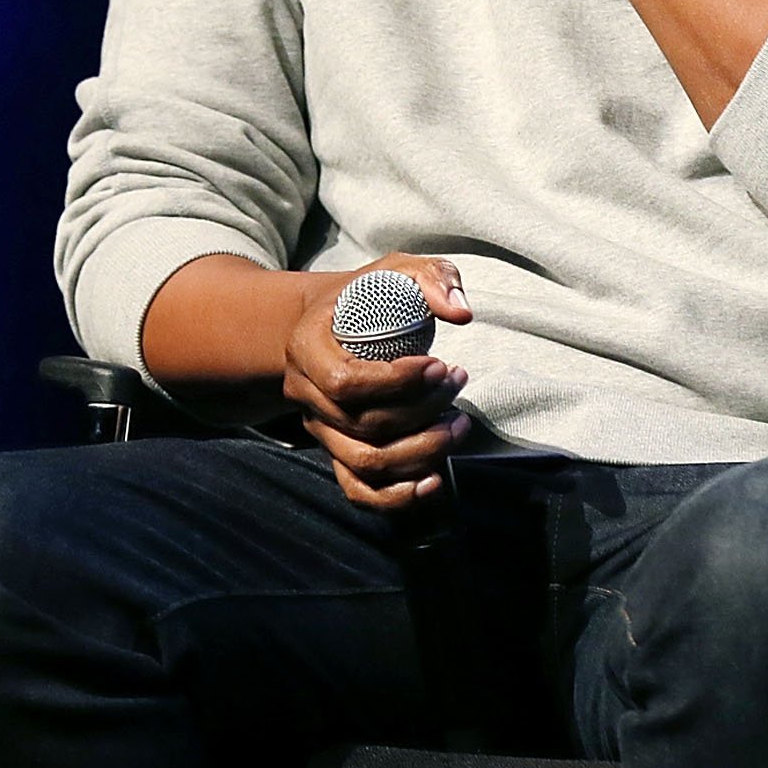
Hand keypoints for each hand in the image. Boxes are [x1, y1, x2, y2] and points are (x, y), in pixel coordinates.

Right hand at [284, 252, 477, 510]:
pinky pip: (358, 490)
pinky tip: (434, 480)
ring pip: (364, 461)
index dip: (397, 383)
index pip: (345, 382)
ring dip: (421, 451)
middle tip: (458, 380)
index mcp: (308, 348)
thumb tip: (461, 312)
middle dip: (423, 409)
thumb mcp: (396, 270)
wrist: (332, 323)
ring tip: (458, 423)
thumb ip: (431, 277)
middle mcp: (306, 394)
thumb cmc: (367, 297)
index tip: (439, 364)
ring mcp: (321, 428)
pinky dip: (395, 496)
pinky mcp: (338, 452)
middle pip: (362, 424)